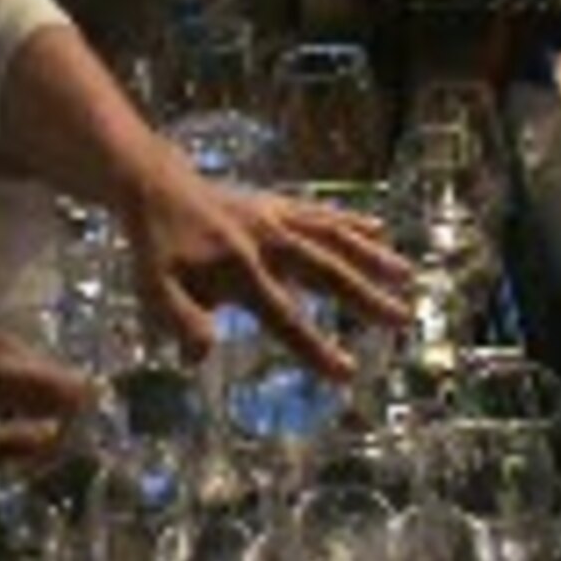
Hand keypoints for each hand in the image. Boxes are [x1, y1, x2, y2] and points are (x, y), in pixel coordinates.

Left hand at [121, 151, 412, 380]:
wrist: (156, 187)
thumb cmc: (158, 249)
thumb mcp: (154, 289)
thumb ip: (179, 321)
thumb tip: (203, 354)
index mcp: (239, 271)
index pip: (285, 317)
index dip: (316, 347)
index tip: (349, 372)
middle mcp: (268, 243)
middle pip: (326, 272)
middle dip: (366, 297)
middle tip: (403, 319)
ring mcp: (278, 219)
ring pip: (333, 238)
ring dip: (372, 257)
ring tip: (407, 276)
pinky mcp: (280, 205)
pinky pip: (322, 214)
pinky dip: (351, 222)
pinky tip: (380, 229)